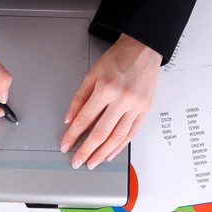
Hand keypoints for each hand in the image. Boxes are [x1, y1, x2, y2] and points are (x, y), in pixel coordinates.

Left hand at [60, 34, 160, 168]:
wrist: (143, 48)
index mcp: (105, 89)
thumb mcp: (92, 74)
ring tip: (93, 162)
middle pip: (100, 133)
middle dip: (86, 150)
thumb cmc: (118, 59)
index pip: (84, 119)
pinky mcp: (145, 110)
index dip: (73, 135)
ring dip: (103, 153)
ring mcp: (136, 106)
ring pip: (117, 137)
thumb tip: (70, 120)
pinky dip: (120, 146)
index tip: (66, 145)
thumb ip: (79, 98)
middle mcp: (122, 100)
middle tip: (77, 162)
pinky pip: (132, 133)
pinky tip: (110, 154)